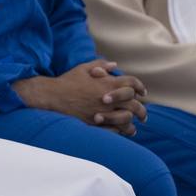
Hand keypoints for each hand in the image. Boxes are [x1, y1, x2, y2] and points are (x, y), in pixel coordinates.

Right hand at [13, 59, 146, 135]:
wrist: (52, 96)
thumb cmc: (67, 82)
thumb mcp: (83, 68)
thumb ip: (100, 64)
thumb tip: (114, 65)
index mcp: (108, 83)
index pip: (132, 83)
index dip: (140, 87)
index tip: (142, 92)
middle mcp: (109, 97)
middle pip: (135, 104)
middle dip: (142, 109)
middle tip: (143, 114)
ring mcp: (104, 111)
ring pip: (128, 119)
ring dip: (133, 122)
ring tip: (134, 126)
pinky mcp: (98, 123)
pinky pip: (117, 129)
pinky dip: (123, 131)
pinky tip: (123, 131)